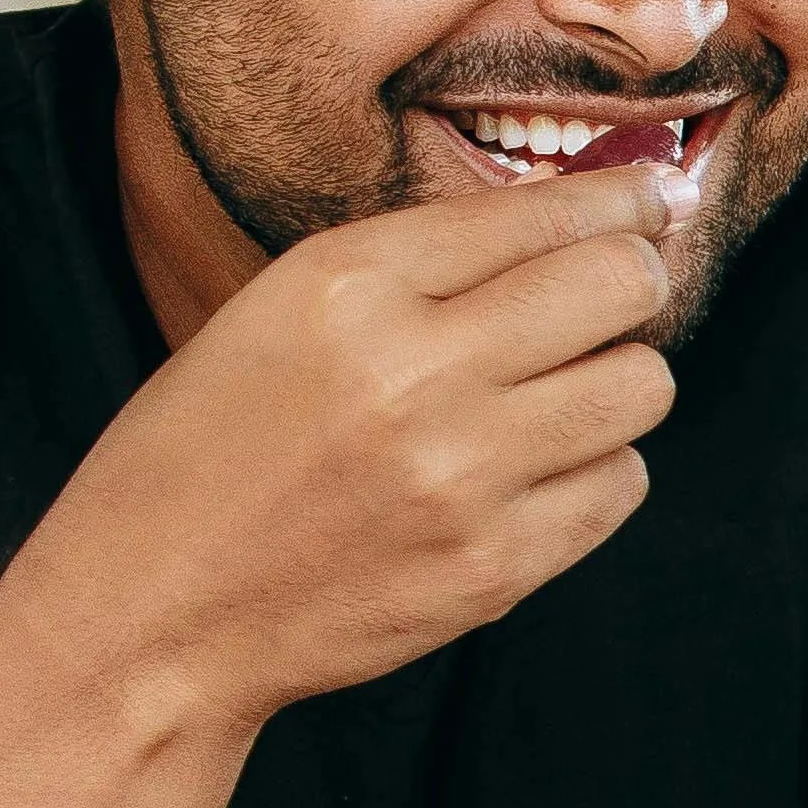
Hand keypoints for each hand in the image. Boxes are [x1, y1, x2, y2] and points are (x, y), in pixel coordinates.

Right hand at [5, 168, 679, 741]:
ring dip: (616, 384)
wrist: (155, 608)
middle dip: (632, 283)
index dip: (622, 200)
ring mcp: (460, 474)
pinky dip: (593, 474)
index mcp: (347, 286)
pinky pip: (621, 484)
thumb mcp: (284, 311)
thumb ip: (429, 262)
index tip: (652, 200)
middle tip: (607, 301)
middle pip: (624, 285)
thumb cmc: (216, 446)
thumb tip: (602, 212)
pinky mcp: (494, 563)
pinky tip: (525, 478)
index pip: (546, 212)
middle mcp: (412, 371)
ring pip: (642, 387)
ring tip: (553, 398)